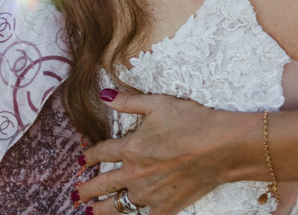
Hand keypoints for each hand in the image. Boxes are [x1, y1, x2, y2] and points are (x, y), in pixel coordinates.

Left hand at [76, 90, 259, 214]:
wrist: (222, 147)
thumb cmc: (194, 122)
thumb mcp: (159, 104)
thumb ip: (129, 101)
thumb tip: (104, 95)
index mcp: (131, 148)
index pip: (101, 152)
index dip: (88, 156)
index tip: (81, 161)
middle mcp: (135, 174)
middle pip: (102, 184)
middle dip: (86, 190)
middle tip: (75, 194)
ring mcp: (149, 194)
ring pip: (117, 206)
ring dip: (101, 209)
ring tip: (91, 211)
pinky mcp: (166, 207)